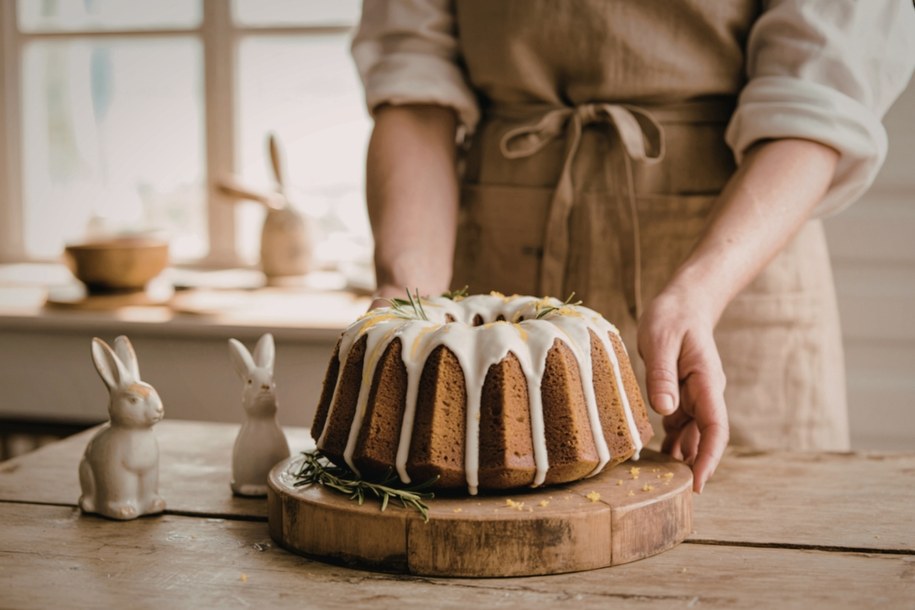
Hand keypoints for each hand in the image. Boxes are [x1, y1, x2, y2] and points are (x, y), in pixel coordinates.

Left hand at [638, 288, 728, 492]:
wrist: (682, 301)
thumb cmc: (671, 316)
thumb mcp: (660, 341)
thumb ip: (662, 375)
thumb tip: (666, 411)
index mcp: (706, 381)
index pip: (716, 427)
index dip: (709, 457)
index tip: (698, 482)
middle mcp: (705, 392)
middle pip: (707, 437)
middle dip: (696, 465)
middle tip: (675, 492)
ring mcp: (695, 393)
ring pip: (694, 432)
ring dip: (684, 454)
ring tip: (665, 479)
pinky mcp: (682, 392)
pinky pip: (682, 421)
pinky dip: (674, 439)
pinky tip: (662, 454)